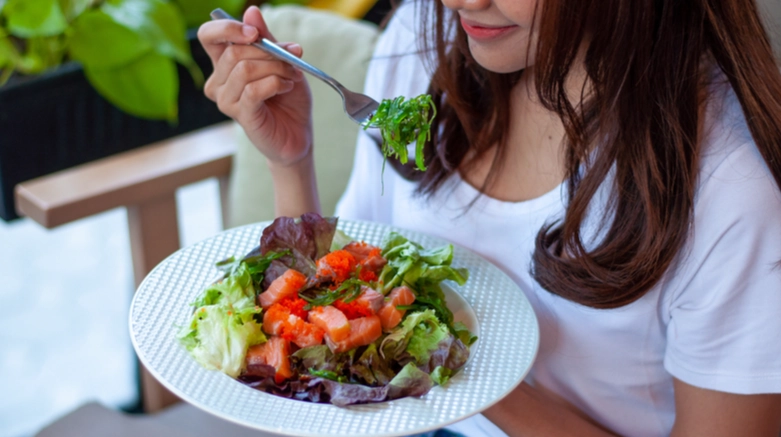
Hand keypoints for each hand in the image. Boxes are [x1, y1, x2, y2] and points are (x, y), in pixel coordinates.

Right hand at [198, 6, 312, 166]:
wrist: (297, 134)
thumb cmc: (288, 99)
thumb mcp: (281, 62)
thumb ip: (266, 38)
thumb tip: (252, 11)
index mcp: (224, 64)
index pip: (209, 36)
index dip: (228, 28)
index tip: (256, 33)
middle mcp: (219, 82)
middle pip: (234, 52)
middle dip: (269, 51)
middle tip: (292, 59)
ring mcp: (226, 100)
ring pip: (244, 69)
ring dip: (276, 68)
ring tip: (291, 76)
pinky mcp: (240, 115)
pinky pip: (253, 89)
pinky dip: (275, 83)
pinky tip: (286, 87)